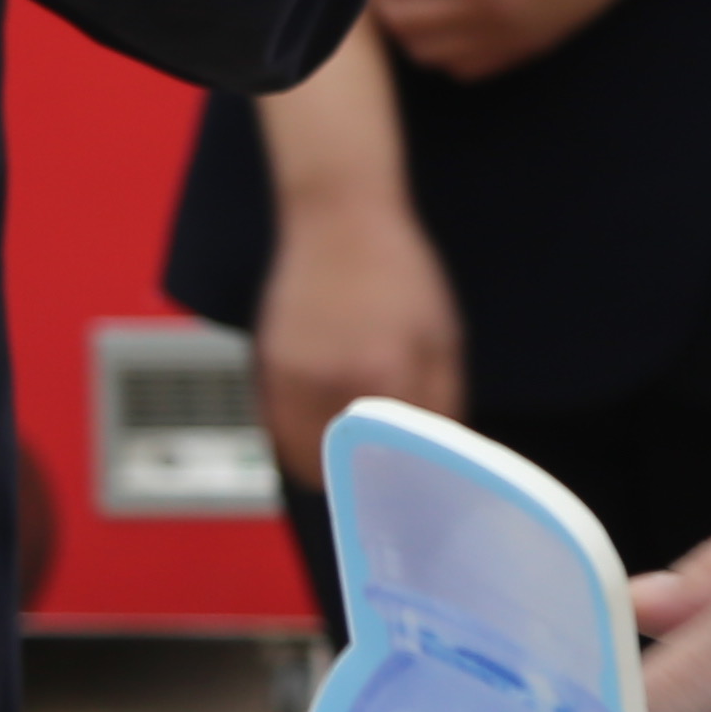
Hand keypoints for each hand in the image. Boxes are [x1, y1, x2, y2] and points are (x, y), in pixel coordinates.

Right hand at [253, 182, 463, 485]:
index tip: (414, 492)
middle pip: (344, 472)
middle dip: (363, 481)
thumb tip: (440, 461)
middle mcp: (331, 383)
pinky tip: (321, 429)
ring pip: (303, 460)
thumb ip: (445, 403)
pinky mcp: (265, 369)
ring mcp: (290, 377)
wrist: (338, 219)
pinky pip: (277, 433)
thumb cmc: (400, 273)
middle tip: (381, 476)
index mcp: (386, 375)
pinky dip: (297, 443)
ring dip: (326, 467)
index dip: (406, 485)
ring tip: (349, 456)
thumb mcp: (444, 336)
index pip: (395, 464)